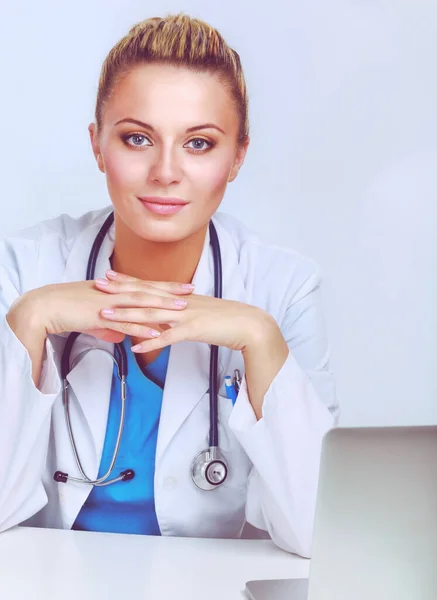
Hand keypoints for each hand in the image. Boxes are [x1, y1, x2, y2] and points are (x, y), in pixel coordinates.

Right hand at [15, 279, 194, 342]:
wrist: (43, 308)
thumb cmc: (64, 310)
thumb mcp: (90, 319)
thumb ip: (107, 327)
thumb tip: (118, 336)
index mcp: (112, 291)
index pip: (143, 286)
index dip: (162, 286)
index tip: (180, 286)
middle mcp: (113, 293)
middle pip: (147, 291)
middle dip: (170, 291)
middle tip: (190, 291)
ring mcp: (108, 303)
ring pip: (140, 304)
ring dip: (161, 307)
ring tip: (181, 310)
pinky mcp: (99, 316)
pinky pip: (123, 323)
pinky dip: (140, 328)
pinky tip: (155, 332)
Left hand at [96, 269, 274, 352]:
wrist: (248, 324)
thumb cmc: (225, 319)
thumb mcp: (199, 312)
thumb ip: (180, 313)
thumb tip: (165, 318)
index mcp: (180, 296)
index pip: (149, 286)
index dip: (128, 281)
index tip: (109, 276)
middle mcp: (180, 302)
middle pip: (145, 295)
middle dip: (119, 291)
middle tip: (97, 286)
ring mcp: (186, 315)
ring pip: (151, 314)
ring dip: (126, 315)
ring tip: (104, 316)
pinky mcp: (193, 330)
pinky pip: (168, 337)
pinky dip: (151, 343)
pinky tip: (134, 347)